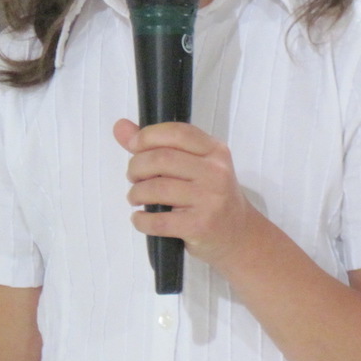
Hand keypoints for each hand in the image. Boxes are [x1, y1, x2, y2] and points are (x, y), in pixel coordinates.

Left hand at [113, 119, 252, 266]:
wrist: (239, 234)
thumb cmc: (212, 196)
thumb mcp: (196, 166)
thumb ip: (158, 145)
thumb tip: (120, 126)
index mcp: (215, 151)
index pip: (177, 132)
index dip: (148, 136)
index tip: (133, 147)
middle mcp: (216, 172)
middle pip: (162, 159)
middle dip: (136, 167)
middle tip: (134, 177)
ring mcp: (209, 200)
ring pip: (156, 188)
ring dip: (136, 193)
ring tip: (136, 198)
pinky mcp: (199, 226)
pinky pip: (158, 221)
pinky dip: (140, 220)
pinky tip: (140, 218)